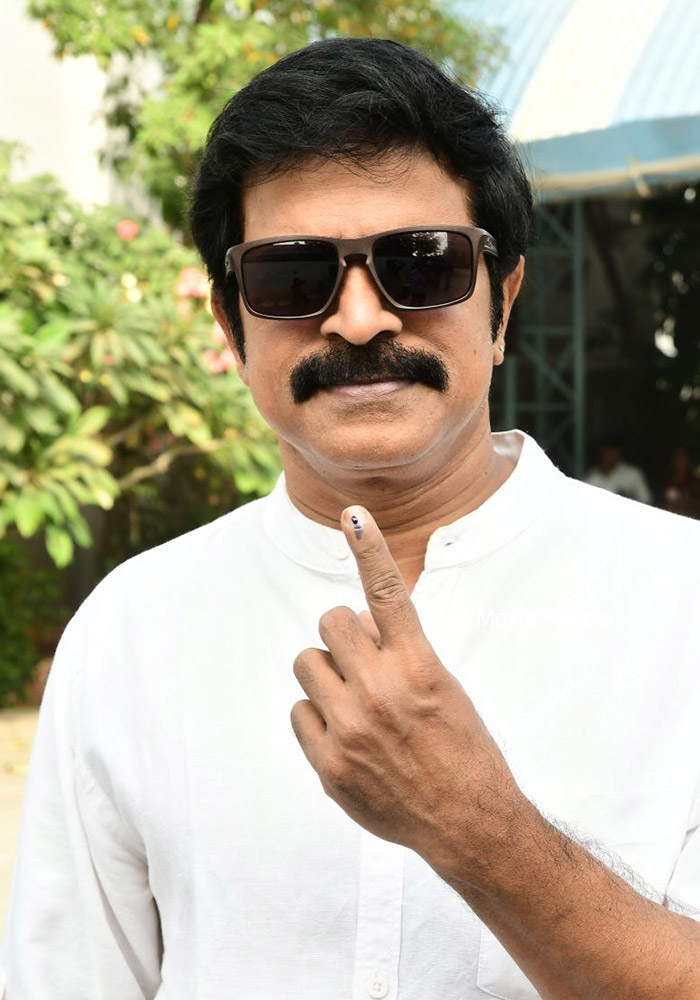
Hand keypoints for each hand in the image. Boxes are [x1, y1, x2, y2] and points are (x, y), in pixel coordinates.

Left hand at [291, 505, 524, 883]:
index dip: (370, 548)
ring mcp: (350, 729)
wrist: (467, 823)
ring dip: (326, 671)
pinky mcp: (328, 764)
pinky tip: (345, 736)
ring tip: (353, 698)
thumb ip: (400, 652)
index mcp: (419, 666)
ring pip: (306, 662)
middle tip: (363, 661)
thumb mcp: (445, 686)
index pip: (389, 593)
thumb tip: (358, 624)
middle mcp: (381, 691)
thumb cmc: (461, 747)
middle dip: (343, 635)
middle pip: (330, 623)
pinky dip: (317, 716)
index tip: (355, 514)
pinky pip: (298, 711)